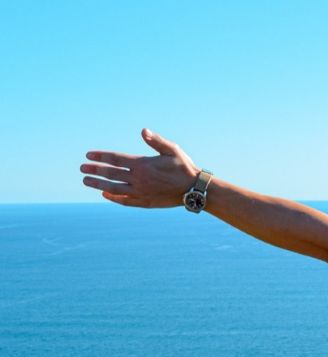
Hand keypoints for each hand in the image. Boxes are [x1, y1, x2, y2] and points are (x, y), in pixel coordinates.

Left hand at [80, 129, 199, 207]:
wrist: (195, 189)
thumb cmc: (184, 167)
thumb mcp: (172, 150)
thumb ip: (156, 141)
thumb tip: (143, 130)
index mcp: (143, 164)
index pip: (116, 159)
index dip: (101, 157)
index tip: (88, 155)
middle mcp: (139, 179)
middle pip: (111, 174)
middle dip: (95, 170)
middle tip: (81, 168)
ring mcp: (141, 192)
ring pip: (114, 188)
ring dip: (98, 184)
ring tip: (86, 181)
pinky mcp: (145, 202)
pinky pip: (125, 201)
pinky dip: (114, 198)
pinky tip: (105, 194)